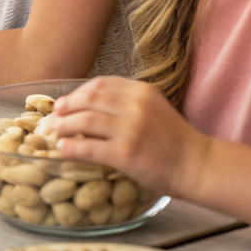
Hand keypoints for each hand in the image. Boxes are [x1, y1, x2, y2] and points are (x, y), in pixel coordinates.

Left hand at [51, 76, 211, 197]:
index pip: (100, 84)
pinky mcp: (126, 153)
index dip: (77, 93)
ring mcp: (131, 129)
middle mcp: (135, 105)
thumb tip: (90, 106)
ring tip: (53, 132)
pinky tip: (63, 148)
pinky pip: (90, 147)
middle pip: (88, 99)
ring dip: (63, 125)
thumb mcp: (154, 108)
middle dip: (66, 107)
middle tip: (53, 116)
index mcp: (141, 91)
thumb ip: (127, 102)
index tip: (65, 102)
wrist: (197, 165)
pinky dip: (72, 146)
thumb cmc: (175, 140)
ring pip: (85, 120)